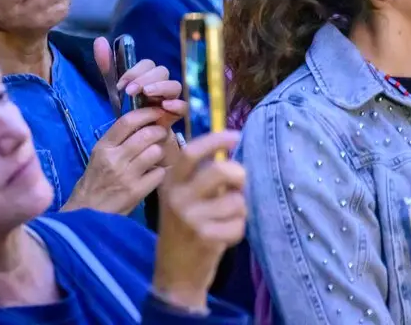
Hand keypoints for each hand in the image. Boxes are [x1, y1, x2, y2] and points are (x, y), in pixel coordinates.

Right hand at [63, 107, 171, 214]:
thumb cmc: (94, 181)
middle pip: (145, 134)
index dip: (146, 113)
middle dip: (159, 131)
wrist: (87, 213)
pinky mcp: (136, 192)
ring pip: (155, 152)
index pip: (127, 121)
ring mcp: (126, 175)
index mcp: (103, 147)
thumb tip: (142, 123)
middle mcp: (114, 158)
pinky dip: (160, 172)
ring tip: (157, 155)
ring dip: (160, 151)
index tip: (157, 111)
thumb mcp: (99, 156)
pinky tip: (155, 174)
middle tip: (162, 133)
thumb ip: (117, 141)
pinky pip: (158, 173)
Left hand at [93, 36, 185, 125]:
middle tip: (130, 91)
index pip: (148, 64)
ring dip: (160, 87)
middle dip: (145, 78)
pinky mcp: (175, 115)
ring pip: (175, 85)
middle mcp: (161, 84)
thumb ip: (107, 66)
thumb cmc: (127, 109)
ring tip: (146, 93)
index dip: (135, 71)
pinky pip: (184, 106)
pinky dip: (177, 104)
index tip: (121, 85)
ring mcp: (170, 99)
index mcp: (147, 76)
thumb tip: (100, 40)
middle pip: (162, 71)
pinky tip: (165, 106)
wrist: (134, 135)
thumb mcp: (115, 88)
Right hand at [153, 130, 245, 312]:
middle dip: (238, 175)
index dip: (215, 141)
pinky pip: (238, 224)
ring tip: (226, 218)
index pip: (190, 152)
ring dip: (239, 210)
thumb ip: (198, 178)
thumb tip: (227, 152)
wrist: (174, 274)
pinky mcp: (206, 239)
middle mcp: (178, 198)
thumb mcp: (179, 199)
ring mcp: (192, 219)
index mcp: (170, 184)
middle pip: (219, 171)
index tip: (235, 136)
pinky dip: (238, 230)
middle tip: (239, 182)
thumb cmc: (182, 230)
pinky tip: (224, 236)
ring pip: (235, 201)